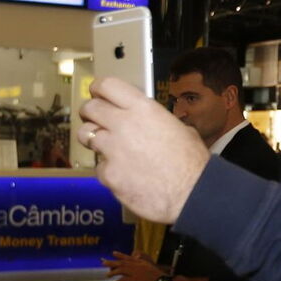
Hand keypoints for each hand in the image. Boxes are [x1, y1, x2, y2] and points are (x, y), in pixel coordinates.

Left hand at [78, 77, 209, 223]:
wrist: (193, 194)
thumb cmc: (193, 163)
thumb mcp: (183, 131)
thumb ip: (160, 124)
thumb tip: (156, 127)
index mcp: (144, 110)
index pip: (107, 85)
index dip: (99, 88)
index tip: (97, 93)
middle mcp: (123, 125)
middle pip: (90, 109)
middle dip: (90, 113)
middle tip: (96, 119)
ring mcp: (112, 150)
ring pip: (87, 135)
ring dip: (94, 139)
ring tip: (107, 147)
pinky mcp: (108, 174)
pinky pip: (100, 167)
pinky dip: (109, 170)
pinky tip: (124, 176)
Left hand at [103, 250, 164, 280]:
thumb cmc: (159, 279)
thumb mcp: (151, 271)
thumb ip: (143, 271)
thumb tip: (136, 275)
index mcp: (141, 263)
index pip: (129, 257)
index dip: (120, 255)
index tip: (113, 253)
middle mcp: (137, 265)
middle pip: (122, 262)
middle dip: (112, 262)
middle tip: (103, 262)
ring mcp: (135, 272)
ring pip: (120, 270)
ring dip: (112, 272)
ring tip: (107, 275)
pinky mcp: (133, 279)